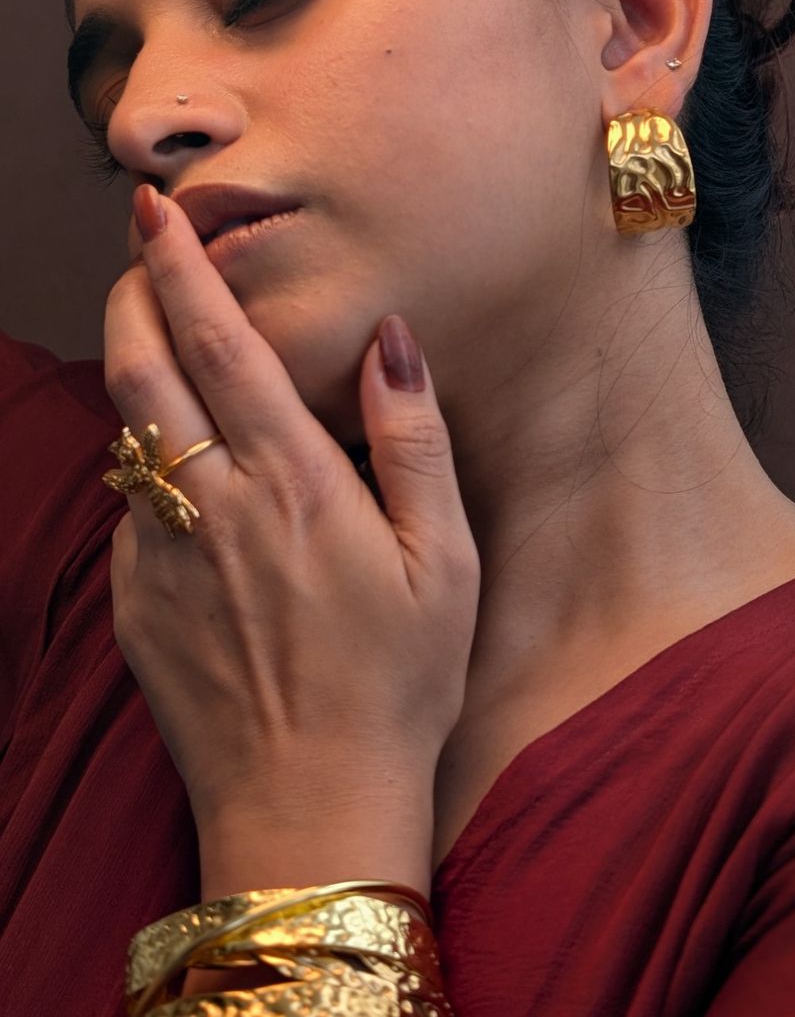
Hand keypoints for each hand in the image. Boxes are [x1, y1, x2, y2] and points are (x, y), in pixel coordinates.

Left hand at [103, 188, 480, 838]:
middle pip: (138, 367)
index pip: (217, 342)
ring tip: (175, 360)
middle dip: (130, 293)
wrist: (308, 806)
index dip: (181, 266)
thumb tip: (390, 339)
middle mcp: (212, 505)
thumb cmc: (396, 683)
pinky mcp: (135, 601)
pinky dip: (154, 473)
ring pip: (127, 435)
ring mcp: (161, 555)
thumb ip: (413, 439)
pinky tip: (202, 496)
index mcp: (291, 482)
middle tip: (142, 254)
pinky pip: (133, 509)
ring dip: (139, 379)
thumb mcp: (445, 562)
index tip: (159, 209)